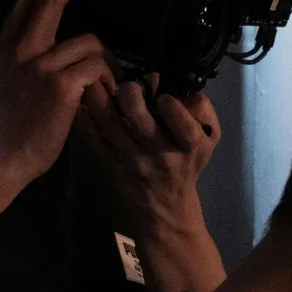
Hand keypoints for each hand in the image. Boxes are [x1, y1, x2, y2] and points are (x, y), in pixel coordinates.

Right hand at [0, 0, 114, 188]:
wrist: (5, 154)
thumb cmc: (14, 119)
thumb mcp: (9, 75)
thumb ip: (27, 51)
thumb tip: (57, 30)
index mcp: (6, 44)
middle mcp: (19, 48)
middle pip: (50, 0)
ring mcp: (40, 65)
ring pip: (89, 41)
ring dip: (105, 59)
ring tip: (105, 81)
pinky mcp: (61, 84)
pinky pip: (97, 66)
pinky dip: (107, 79)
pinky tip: (103, 94)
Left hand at [78, 76, 221, 230]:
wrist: (166, 208)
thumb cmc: (187, 164)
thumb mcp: (209, 139)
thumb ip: (201, 109)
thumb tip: (175, 84)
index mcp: (188, 145)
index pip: (181, 121)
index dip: (170, 103)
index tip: (163, 98)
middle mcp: (158, 152)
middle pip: (138, 117)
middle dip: (130, 92)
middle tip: (128, 87)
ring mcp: (130, 158)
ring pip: (108, 122)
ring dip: (100, 96)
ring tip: (100, 83)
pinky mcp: (108, 163)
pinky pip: (89, 136)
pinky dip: (82, 116)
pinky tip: (82, 102)